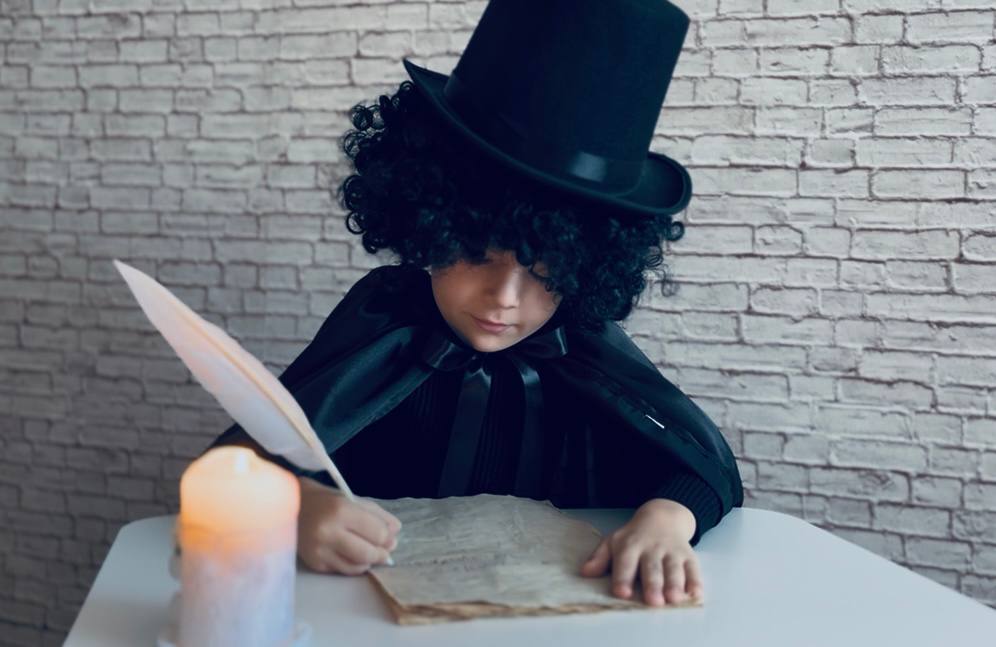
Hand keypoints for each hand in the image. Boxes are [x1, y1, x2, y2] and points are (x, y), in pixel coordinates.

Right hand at [296, 476, 401, 574]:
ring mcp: (320, 551)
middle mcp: (328, 532)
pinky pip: (343, 570)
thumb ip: (377, 515)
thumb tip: (396, 531)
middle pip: (369, 553)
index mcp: (340, 511)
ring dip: (369, 561)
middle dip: (382, 553)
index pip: (377, 533)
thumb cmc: (325, 501)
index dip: (387, 536)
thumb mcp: (352, 499)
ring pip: (357, 566)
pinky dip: (354, 565)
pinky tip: (354, 555)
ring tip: (370, 552)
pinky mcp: (315, 564)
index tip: (389, 535)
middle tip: (385, 550)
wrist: (290, 507)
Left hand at [580, 499, 703, 606]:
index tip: (621, 593)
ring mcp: (671, 552)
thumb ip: (600, 558)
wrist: (663, 516)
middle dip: (652, 585)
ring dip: (675, 584)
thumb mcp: (613, 542)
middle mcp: (652, 548)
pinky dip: (695, 582)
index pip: (625, 562)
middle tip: (653, 601)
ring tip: (673, 599)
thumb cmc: (634, 536)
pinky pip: (693, 568)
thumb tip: (585, 573)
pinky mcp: (688, 555)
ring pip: (674, 569)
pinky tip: (695, 594)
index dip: (623, 578)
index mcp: (630, 546)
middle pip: (652, 568)